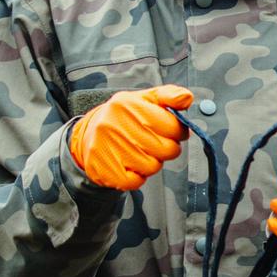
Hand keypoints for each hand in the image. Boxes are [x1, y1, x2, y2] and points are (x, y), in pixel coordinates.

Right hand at [68, 84, 192, 189]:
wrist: (90, 134)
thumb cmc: (126, 116)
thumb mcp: (147, 99)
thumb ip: (170, 95)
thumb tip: (187, 98)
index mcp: (128, 105)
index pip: (172, 126)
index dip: (178, 131)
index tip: (172, 132)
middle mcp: (114, 125)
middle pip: (165, 149)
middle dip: (167, 149)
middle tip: (156, 144)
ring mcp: (106, 148)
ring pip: (152, 167)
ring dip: (152, 162)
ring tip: (141, 152)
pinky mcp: (102, 170)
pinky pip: (135, 182)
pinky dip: (137, 177)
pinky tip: (130, 165)